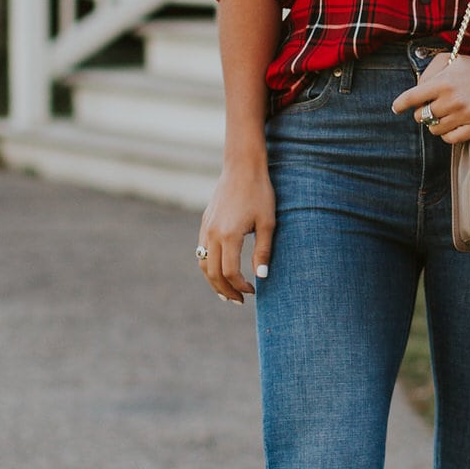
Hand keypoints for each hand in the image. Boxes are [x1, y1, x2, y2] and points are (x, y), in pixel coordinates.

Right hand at [198, 156, 275, 302]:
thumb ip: (263, 251)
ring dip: (213, 281)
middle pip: (212, 273)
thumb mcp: (267, 223)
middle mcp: (212, 234)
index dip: (240, 286)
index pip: (229, 272)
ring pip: (203, 264)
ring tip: (227, 293)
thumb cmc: (259, 193)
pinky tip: (220, 270)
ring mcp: (206, 228)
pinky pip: (201, 251)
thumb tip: (261, 277)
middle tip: (239, 301)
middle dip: (225, 290)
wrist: (242, 167)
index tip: (253, 290)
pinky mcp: (205, 222)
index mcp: (229, 235)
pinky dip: (209, 266)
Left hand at [390, 52, 469, 145]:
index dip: (400, 105)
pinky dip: (447, 134)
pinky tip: (450, 125)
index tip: (396, 108)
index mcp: (443, 82)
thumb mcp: (448, 60)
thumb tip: (415, 93)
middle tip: (429, 108)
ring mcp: (466, 114)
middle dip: (421, 113)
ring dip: (434, 124)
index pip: (412, 98)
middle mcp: (453, 100)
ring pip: (434, 130)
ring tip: (442, 116)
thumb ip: (428, 73)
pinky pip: (451, 139)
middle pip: (421, 117)